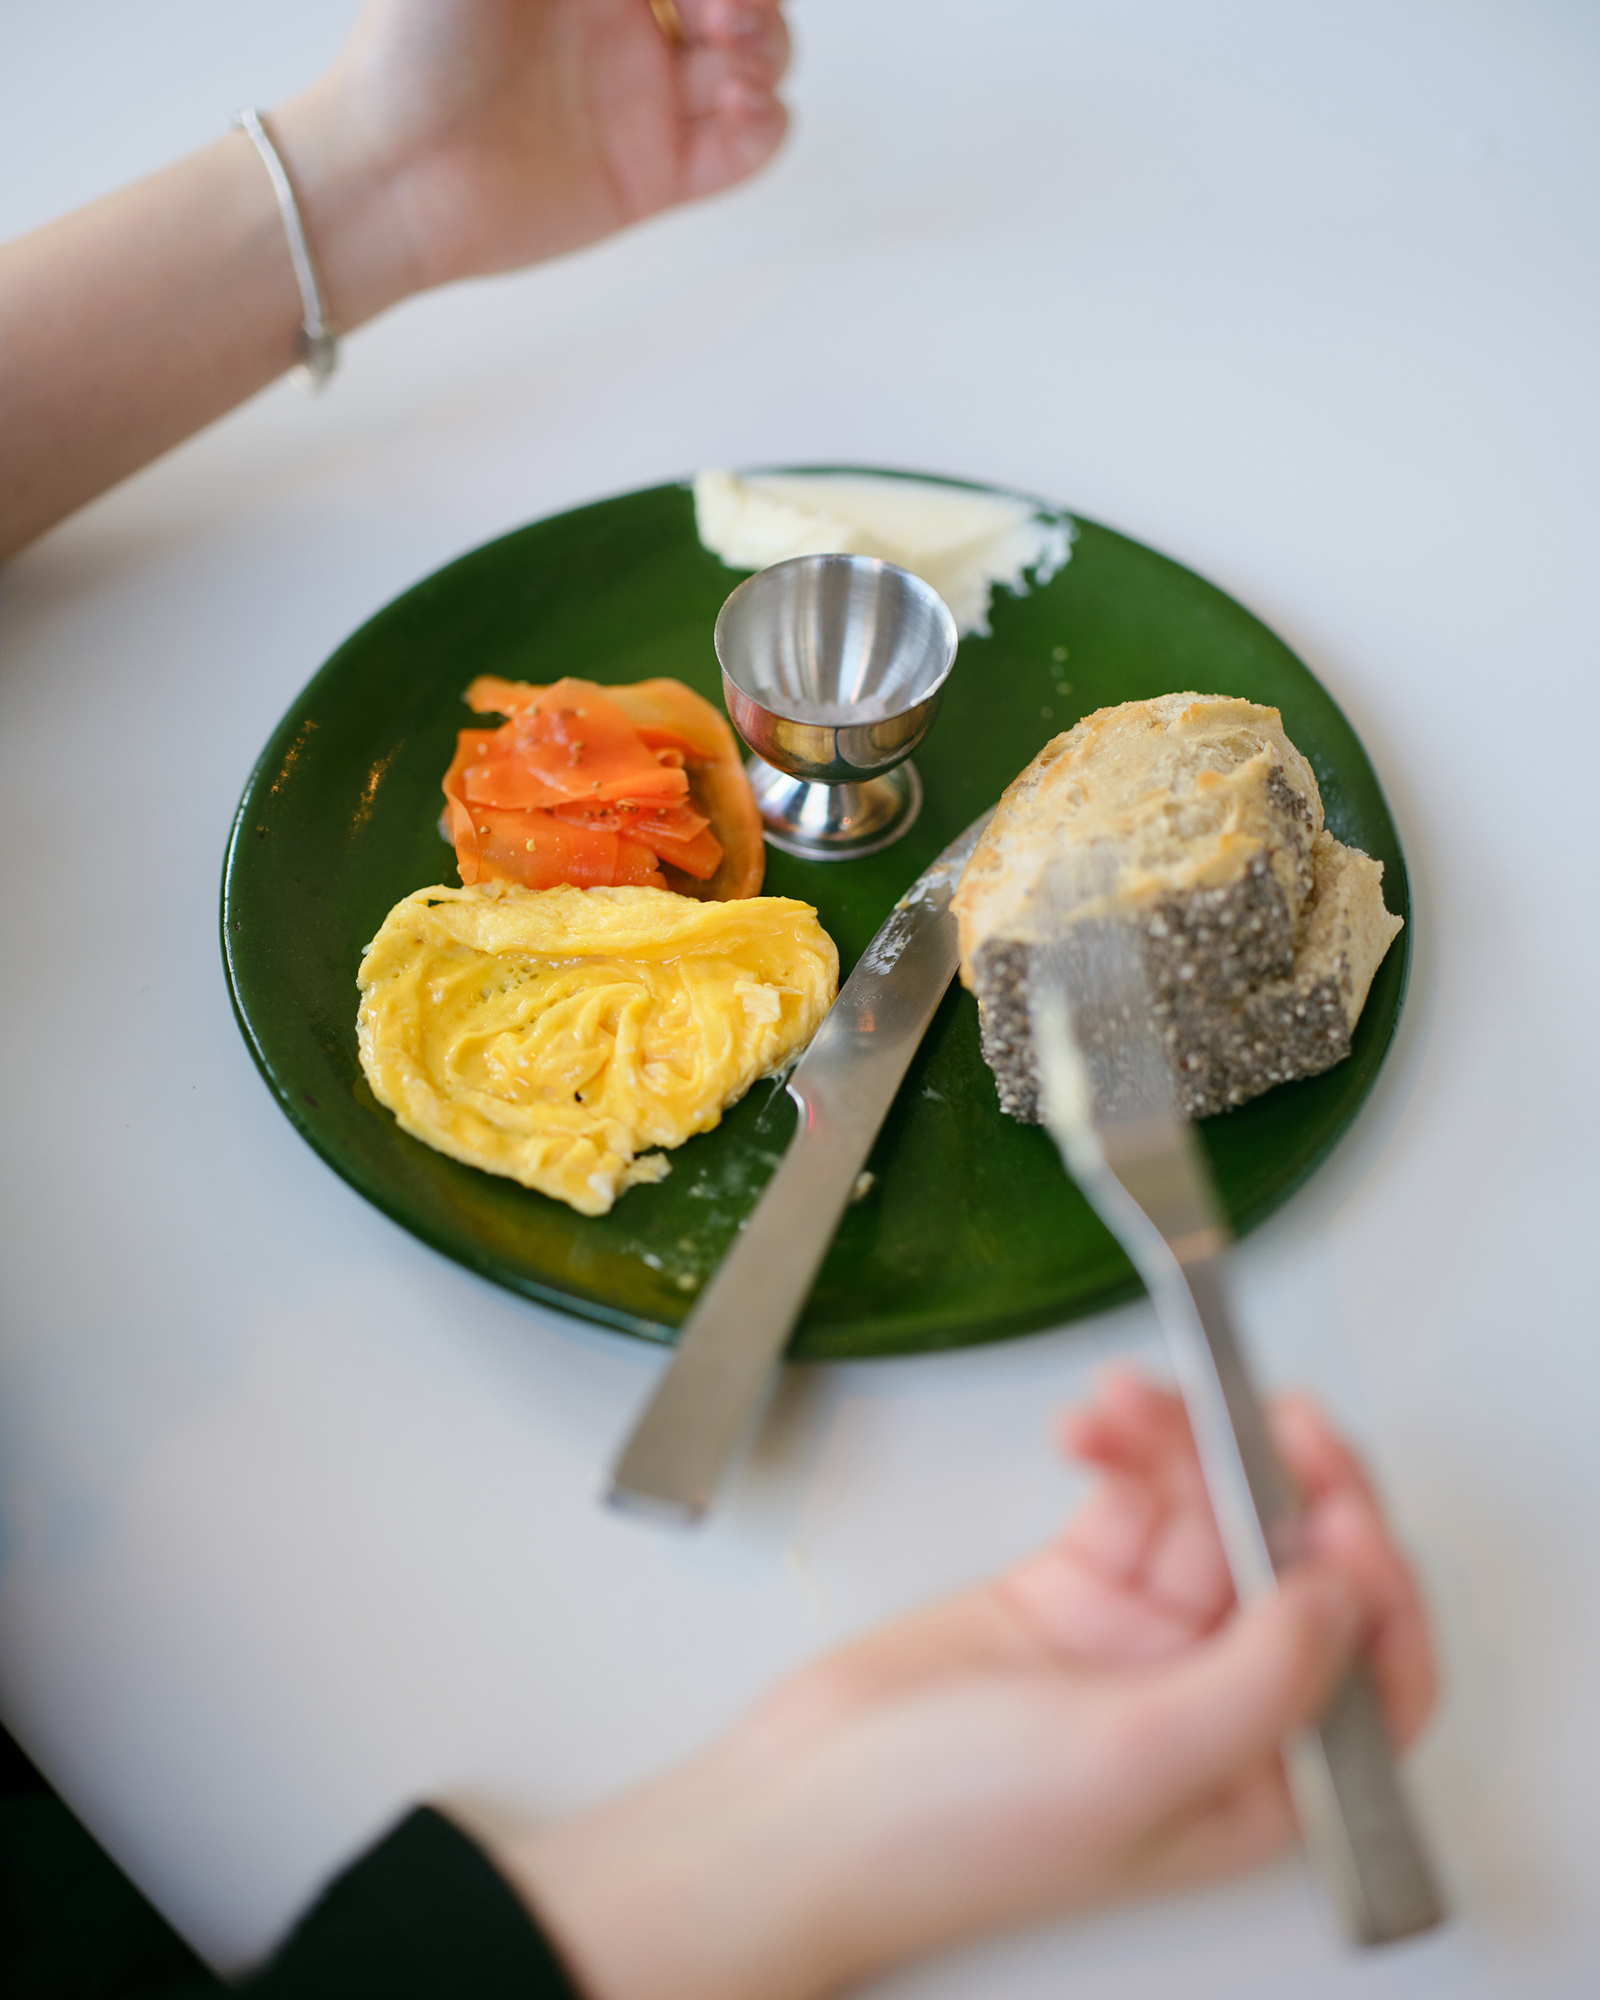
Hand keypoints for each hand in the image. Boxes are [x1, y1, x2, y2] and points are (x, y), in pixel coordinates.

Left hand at [276, 0, 791, 321]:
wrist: (393, 170)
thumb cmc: (416, 41)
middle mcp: (628, 24)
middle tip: (717, 15)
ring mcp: (648, 100)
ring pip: (761, 59)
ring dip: (771, 46)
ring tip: (733, 61)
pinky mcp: (656, 177)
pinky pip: (748, 149)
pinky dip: (767, 125)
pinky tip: (740, 109)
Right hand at [495, 1371, 1434, 1999]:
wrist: (802, 1805)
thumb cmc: (946, 1831)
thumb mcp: (1130, 1763)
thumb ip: (1259, 1682)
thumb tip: (1348, 1596)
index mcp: (1255, 1783)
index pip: (1368, 1671)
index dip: (1370, 1578)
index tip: (1331, 1496)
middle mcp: (1210, 1710)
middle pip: (1289, 1565)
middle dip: (1271, 1475)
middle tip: (1247, 1404)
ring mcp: (1139, 1644)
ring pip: (1204, 1510)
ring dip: (1178, 1442)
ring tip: (1124, 1400)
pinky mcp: (1071, 1589)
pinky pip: (1128, 1494)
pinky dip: (1120, 1448)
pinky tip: (1089, 1425)